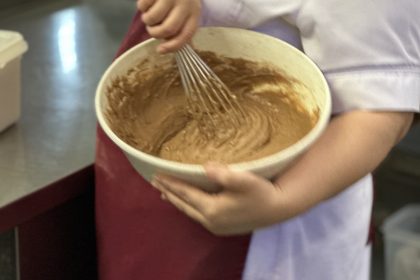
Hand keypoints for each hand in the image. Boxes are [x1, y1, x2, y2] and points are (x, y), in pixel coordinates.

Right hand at [137, 0, 200, 52]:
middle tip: (151, 29)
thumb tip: (165, 48)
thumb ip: (179, 27)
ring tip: (148, 15)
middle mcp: (185, 3)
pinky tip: (146, 3)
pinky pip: (143, 5)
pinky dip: (141, 8)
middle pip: (167, 29)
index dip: (172, 47)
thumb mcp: (185, 10)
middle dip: (155, 33)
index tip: (160, 50)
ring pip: (153, 18)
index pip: (185, 35)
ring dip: (147, 20)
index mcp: (195, 12)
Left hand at [151, 163, 286, 235]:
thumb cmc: (261, 192)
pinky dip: (189, 207)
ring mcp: (216, 226)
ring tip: (165, 194)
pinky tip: (188, 204)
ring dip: (177, 201)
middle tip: (155, 183)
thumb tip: (205, 167)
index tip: (156, 175)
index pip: (186, 194)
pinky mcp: (223, 227)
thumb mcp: (244, 180)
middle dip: (169, 193)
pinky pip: (198, 215)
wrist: (278, 208)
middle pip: (184, 205)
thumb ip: (224, 174)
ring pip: (190, 212)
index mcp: (212, 208)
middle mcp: (211, 220)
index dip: (171, 184)